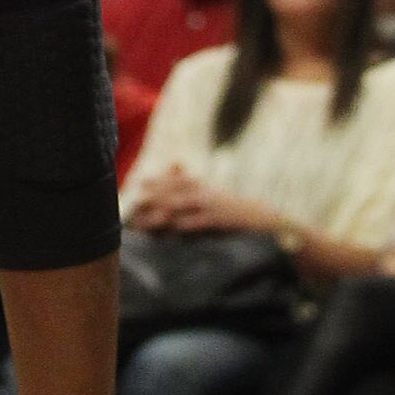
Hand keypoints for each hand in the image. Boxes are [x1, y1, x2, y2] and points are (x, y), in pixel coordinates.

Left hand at [130, 165, 249, 233]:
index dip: (156, 181)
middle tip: (136, 202)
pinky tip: (171, 230)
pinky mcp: (217, 219)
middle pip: (173, 191)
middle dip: (154, 196)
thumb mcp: (211, 188)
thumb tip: (173, 164)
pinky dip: (183, 226)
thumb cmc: (231, 205)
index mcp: (200, 183)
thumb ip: (190, 178)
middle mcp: (203, 191)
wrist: (258, 216)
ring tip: (146, 218)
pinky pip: (196, 222)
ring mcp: (210, 205)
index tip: (139, 184)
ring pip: (181, 206)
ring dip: (162, 212)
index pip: (174, 179)